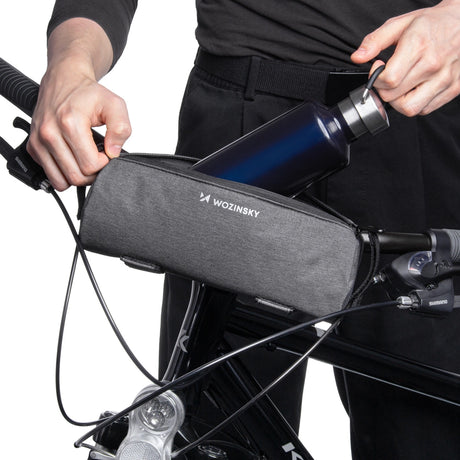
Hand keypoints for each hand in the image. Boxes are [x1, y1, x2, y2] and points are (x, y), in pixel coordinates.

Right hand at [27, 60, 130, 190]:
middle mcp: (50, 133)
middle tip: (98, 159)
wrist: (64, 80)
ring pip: (61, 181)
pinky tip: (73, 159)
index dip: (104, 164)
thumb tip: (114, 152)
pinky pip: (51, 176)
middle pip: (76, 176)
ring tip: (86, 161)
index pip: (90, 165)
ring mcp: (39, 141)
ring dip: (78, 176)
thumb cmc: (88, 94)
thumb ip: (121, 129)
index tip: (106, 153)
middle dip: (92, 173)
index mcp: (70, 123)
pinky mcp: (33, 147)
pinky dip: (64, 174)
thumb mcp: (114, 105)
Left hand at [351, 0, 459, 115]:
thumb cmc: (432, 24)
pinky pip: (425, 110)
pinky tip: (414, 89)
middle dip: (384, 90)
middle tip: (388, 78)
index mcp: (419, 45)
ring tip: (399, 87)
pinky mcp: (453, 89)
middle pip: (394, 97)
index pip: (390, 80)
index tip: (378, 68)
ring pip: (409, 109)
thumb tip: (357, 57)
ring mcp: (445, 79)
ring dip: (398, 102)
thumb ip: (375, 41)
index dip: (376, 79)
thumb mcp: (400, 24)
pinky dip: (415, 104)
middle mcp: (433, 64)